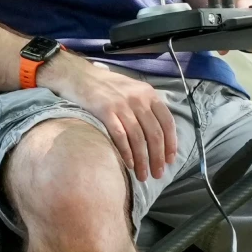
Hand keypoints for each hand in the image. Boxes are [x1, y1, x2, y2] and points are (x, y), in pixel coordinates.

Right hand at [40, 52, 177, 182]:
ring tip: (142, 175)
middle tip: (157, 174)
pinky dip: (126, 152)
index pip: (167, 122)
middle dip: (157, 157)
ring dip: (142, 160)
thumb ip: (147, 107)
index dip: (171, 143)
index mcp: (149, 94)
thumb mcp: (134, 90)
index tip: (170, 161)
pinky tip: (128, 164)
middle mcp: (138, 99)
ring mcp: (122, 105)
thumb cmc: (108, 86)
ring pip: (138, 138)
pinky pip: (120, 136)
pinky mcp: (105, 111)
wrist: (81, 76)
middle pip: (154, 133)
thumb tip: (159, 135)